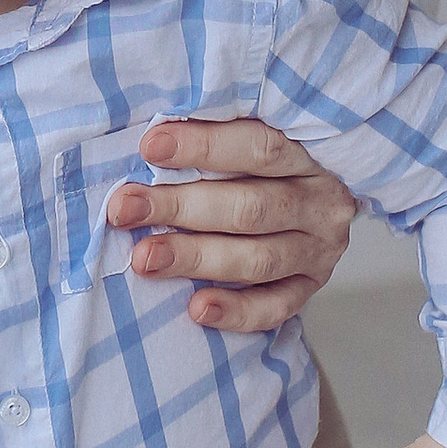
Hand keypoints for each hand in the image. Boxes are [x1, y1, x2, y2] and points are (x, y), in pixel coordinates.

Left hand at [106, 121, 358, 332]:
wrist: (310, 207)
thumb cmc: (259, 169)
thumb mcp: (249, 141)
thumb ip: (213, 138)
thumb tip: (147, 142)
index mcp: (308, 154)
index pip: (259, 147)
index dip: (203, 146)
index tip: (150, 147)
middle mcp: (320, 203)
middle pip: (250, 208)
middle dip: (181, 207)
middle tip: (126, 209)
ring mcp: (318, 251)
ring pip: (258, 259)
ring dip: (196, 258)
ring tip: (145, 259)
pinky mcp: (309, 289)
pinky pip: (275, 307)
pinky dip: (236, 310)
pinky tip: (197, 308)